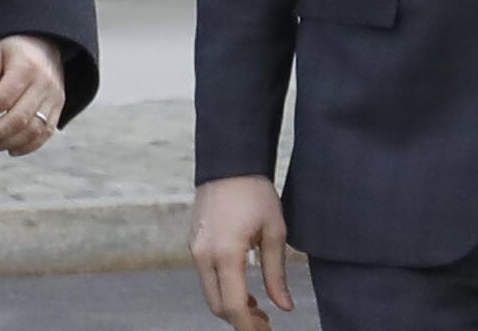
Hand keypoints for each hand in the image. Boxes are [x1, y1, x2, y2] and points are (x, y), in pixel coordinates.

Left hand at [0, 34, 65, 154]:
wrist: (45, 45)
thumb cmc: (14, 50)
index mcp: (26, 67)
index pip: (3, 98)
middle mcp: (44, 84)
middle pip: (18, 119)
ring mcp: (54, 98)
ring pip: (32, 131)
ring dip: (7, 143)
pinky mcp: (58, 109)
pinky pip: (45, 134)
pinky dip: (27, 147)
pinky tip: (9, 149)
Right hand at [190, 175, 295, 329]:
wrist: (228, 163)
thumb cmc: (255, 193)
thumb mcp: (274, 233)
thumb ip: (276, 274)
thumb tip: (284, 306)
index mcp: (226, 253)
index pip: (234, 306)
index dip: (249, 327)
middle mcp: (204, 255)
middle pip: (218, 305)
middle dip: (240, 320)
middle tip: (265, 324)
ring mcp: (195, 249)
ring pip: (210, 293)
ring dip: (231, 305)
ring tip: (256, 307)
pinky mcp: (194, 243)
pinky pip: (206, 276)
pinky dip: (222, 288)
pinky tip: (241, 286)